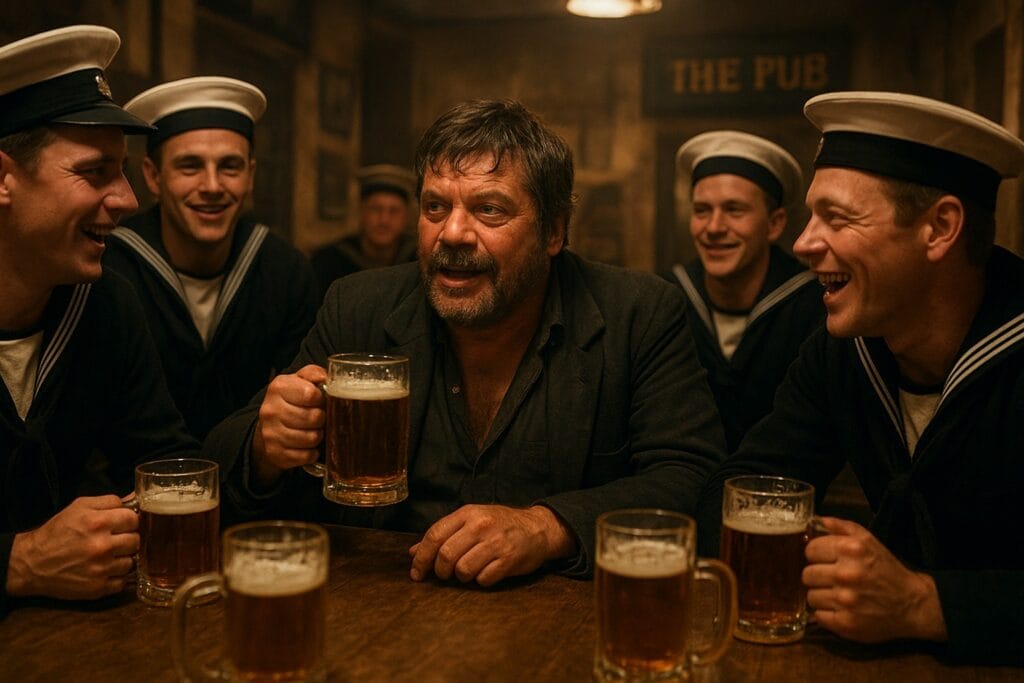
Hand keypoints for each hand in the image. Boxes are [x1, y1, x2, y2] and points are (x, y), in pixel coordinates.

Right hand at [5, 496, 138, 599]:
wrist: (31, 563)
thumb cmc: (57, 532)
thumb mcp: (79, 507)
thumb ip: (109, 501)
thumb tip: (135, 499)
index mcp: (98, 523)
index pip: (134, 519)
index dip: (128, 521)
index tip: (120, 525)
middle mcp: (102, 546)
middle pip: (136, 540)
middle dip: (127, 539)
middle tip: (113, 541)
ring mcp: (101, 569)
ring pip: (132, 562)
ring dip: (122, 559)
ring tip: (107, 556)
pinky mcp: (98, 588)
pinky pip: (122, 582)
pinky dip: (115, 577)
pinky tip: (103, 570)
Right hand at [252, 364, 326, 484]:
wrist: (270, 425)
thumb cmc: (292, 400)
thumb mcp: (300, 380)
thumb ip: (313, 374)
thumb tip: (325, 377)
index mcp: (278, 387)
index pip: (310, 394)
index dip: (321, 398)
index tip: (320, 400)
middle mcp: (270, 410)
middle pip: (313, 418)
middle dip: (322, 418)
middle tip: (319, 417)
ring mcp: (271, 433)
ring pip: (311, 438)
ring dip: (318, 435)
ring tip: (314, 429)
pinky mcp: (275, 453)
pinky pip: (306, 456)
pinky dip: (312, 452)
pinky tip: (308, 445)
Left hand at [408, 505, 576, 586]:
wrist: (537, 528)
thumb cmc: (499, 525)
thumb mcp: (471, 521)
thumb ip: (443, 534)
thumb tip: (412, 552)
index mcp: (468, 513)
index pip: (434, 535)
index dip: (421, 558)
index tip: (416, 574)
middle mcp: (481, 525)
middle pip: (446, 555)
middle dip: (441, 571)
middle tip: (445, 575)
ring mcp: (496, 542)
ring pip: (463, 569)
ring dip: (461, 576)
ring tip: (468, 572)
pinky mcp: (509, 559)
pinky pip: (483, 579)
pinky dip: (481, 580)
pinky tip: (486, 572)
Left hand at [803, 516, 947, 642]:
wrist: (912, 604)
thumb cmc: (886, 570)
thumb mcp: (868, 541)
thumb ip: (841, 527)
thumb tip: (816, 520)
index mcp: (851, 550)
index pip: (810, 550)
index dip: (816, 555)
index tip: (826, 560)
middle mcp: (846, 574)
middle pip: (807, 574)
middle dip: (818, 576)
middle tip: (832, 579)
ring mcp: (845, 601)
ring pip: (811, 596)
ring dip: (822, 596)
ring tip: (838, 594)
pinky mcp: (846, 623)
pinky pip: (819, 616)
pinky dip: (827, 614)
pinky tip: (841, 609)